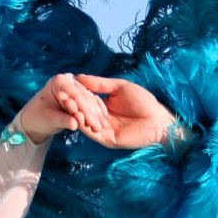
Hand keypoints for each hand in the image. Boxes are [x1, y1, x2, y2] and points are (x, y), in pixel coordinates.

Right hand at [18, 73, 173, 149]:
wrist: (159, 121)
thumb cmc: (144, 102)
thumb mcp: (120, 87)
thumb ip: (100, 84)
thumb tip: (80, 77)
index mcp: (104, 106)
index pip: (85, 99)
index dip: (75, 94)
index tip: (62, 85)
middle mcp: (101, 118)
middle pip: (82, 111)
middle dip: (72, 105)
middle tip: (59, 96)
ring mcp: (103, 130)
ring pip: (84, 123)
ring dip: (75, 115)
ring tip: (65, 106)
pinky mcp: (107, 139)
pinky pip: (92, 133)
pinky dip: (83, 125)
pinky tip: (76, 116)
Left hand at [18, 73, 109, 141]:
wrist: (35, 120)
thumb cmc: (38, 118)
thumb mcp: (49, 119)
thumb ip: (63, 120)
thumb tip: (75, 124)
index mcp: (59, 81)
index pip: (76, 95)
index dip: (85, 110)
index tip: (92, 124)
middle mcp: (69, 81)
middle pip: (84, 98)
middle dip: (92, 114)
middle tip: (99, 129)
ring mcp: (75, 87)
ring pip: (89, 102)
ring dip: (96, 116)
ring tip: (101, 129)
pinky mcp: (79, 95)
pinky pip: (90, 105)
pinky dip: (95, 115)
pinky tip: (101, 125)